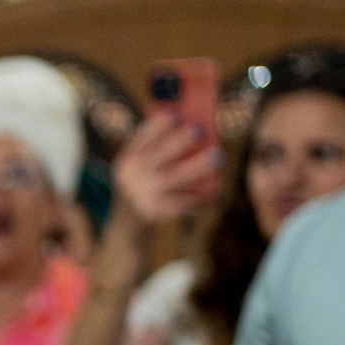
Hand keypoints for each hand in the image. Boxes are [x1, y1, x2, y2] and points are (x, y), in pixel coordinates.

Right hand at [108, 112, 222, 230]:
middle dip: (178, 142)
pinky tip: (215, 191)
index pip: (140, 139)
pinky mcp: (154, 213)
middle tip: (200, 130)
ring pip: (172, 178)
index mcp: (126, 161)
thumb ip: (152, 150)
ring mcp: (141, 196)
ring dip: (197, 167)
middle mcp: (130, 177)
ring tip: (218, 157)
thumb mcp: (135, 170)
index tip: (174, 115)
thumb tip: (188, 125)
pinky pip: (182, 203)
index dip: (156, 127)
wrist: (126, 229)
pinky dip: (200, 198)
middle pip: (156, 156)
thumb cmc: (140, 191)